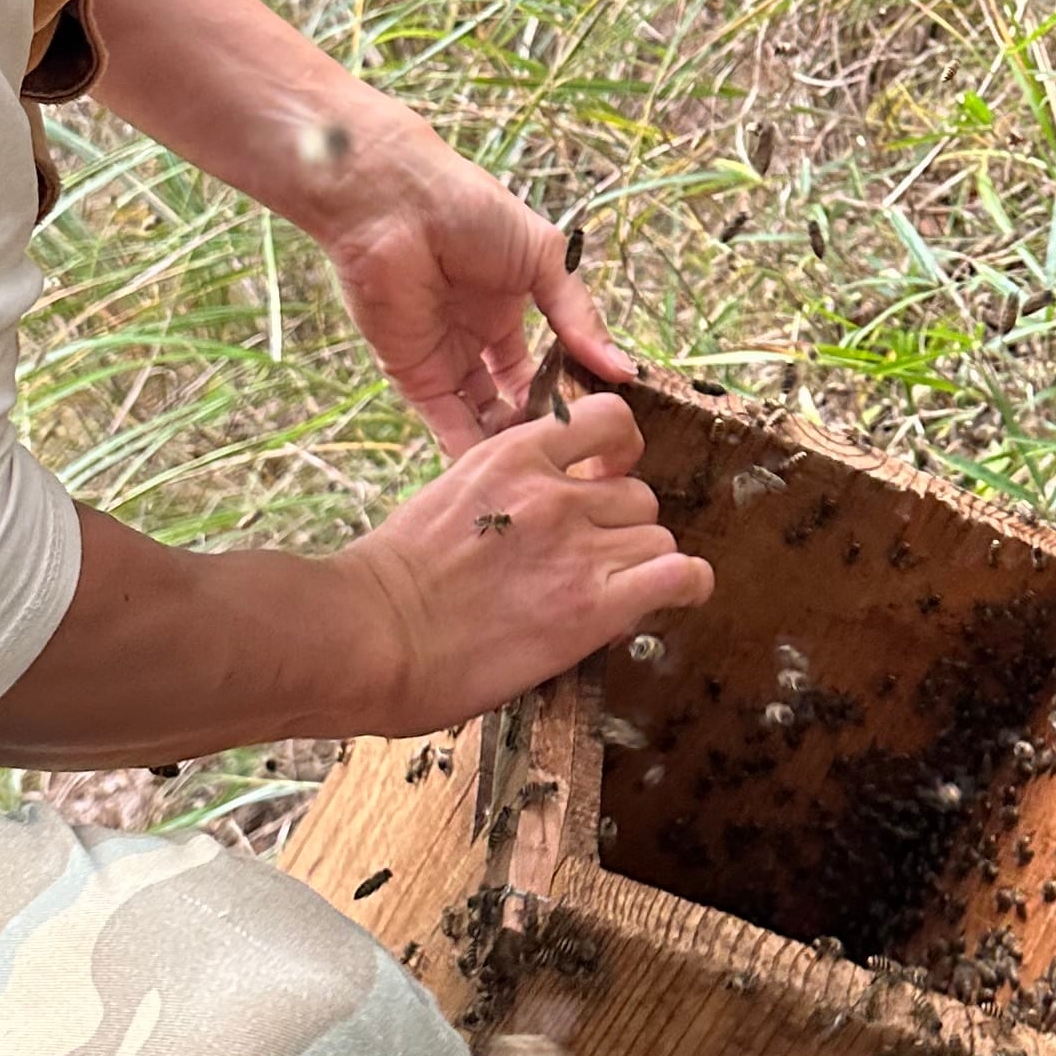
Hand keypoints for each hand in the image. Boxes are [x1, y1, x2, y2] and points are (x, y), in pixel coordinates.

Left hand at [310, 121, 629, 454]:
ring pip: (482, 420)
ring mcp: (443, 361)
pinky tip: (505, 467)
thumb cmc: (471, 212)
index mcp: (507, 311)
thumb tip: (622, 368)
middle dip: (538, 428)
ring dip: (509, 444)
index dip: (566, 397)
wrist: (398, 204)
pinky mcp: (413, 376)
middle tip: (573, 458)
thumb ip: (579, 316)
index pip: (541, 370)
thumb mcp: (543, 258)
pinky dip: (471, 449)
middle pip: (513, 401)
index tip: (597, 425)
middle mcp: (475, 341)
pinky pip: (446, 423)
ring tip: (546, 466)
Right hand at [335, 393, 713, 733]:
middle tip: (592, 564)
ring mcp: (578, 546)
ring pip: (658, 537)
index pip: (609, 421)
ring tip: (610, 594)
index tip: (605, 481)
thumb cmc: (388, 582)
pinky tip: (677, 597)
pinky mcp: (592, 606)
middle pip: (638, 495)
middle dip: (622, 528)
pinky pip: (679, 576)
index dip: (618, 455)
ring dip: (642, 565)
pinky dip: (688, 586)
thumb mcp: (449, 499)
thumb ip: (505, 492)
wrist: (367, 635)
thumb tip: (541, 511)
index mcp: (513, 453)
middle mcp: (555, 491)